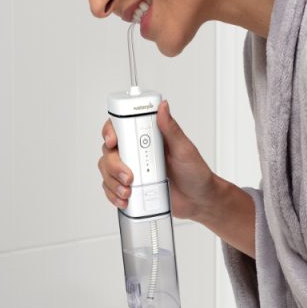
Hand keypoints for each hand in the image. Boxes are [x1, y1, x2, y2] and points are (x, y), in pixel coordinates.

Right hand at [98, 100, 221, 221]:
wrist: (199, 200)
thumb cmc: (195, 173)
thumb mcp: (185, 150)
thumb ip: (171, 130)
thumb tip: (163, 107)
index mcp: (148, 139)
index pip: (121, 128)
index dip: (110, 132)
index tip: (112, 141)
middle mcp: (137, 152)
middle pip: (110, 151)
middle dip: (114, 165)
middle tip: (129, 176)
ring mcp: (133, 170)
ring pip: (107, 171)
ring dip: (113, 182)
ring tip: (129, 191)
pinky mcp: (132, 187)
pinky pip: (112, 189)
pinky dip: (113, 194)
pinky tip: (125, 199)